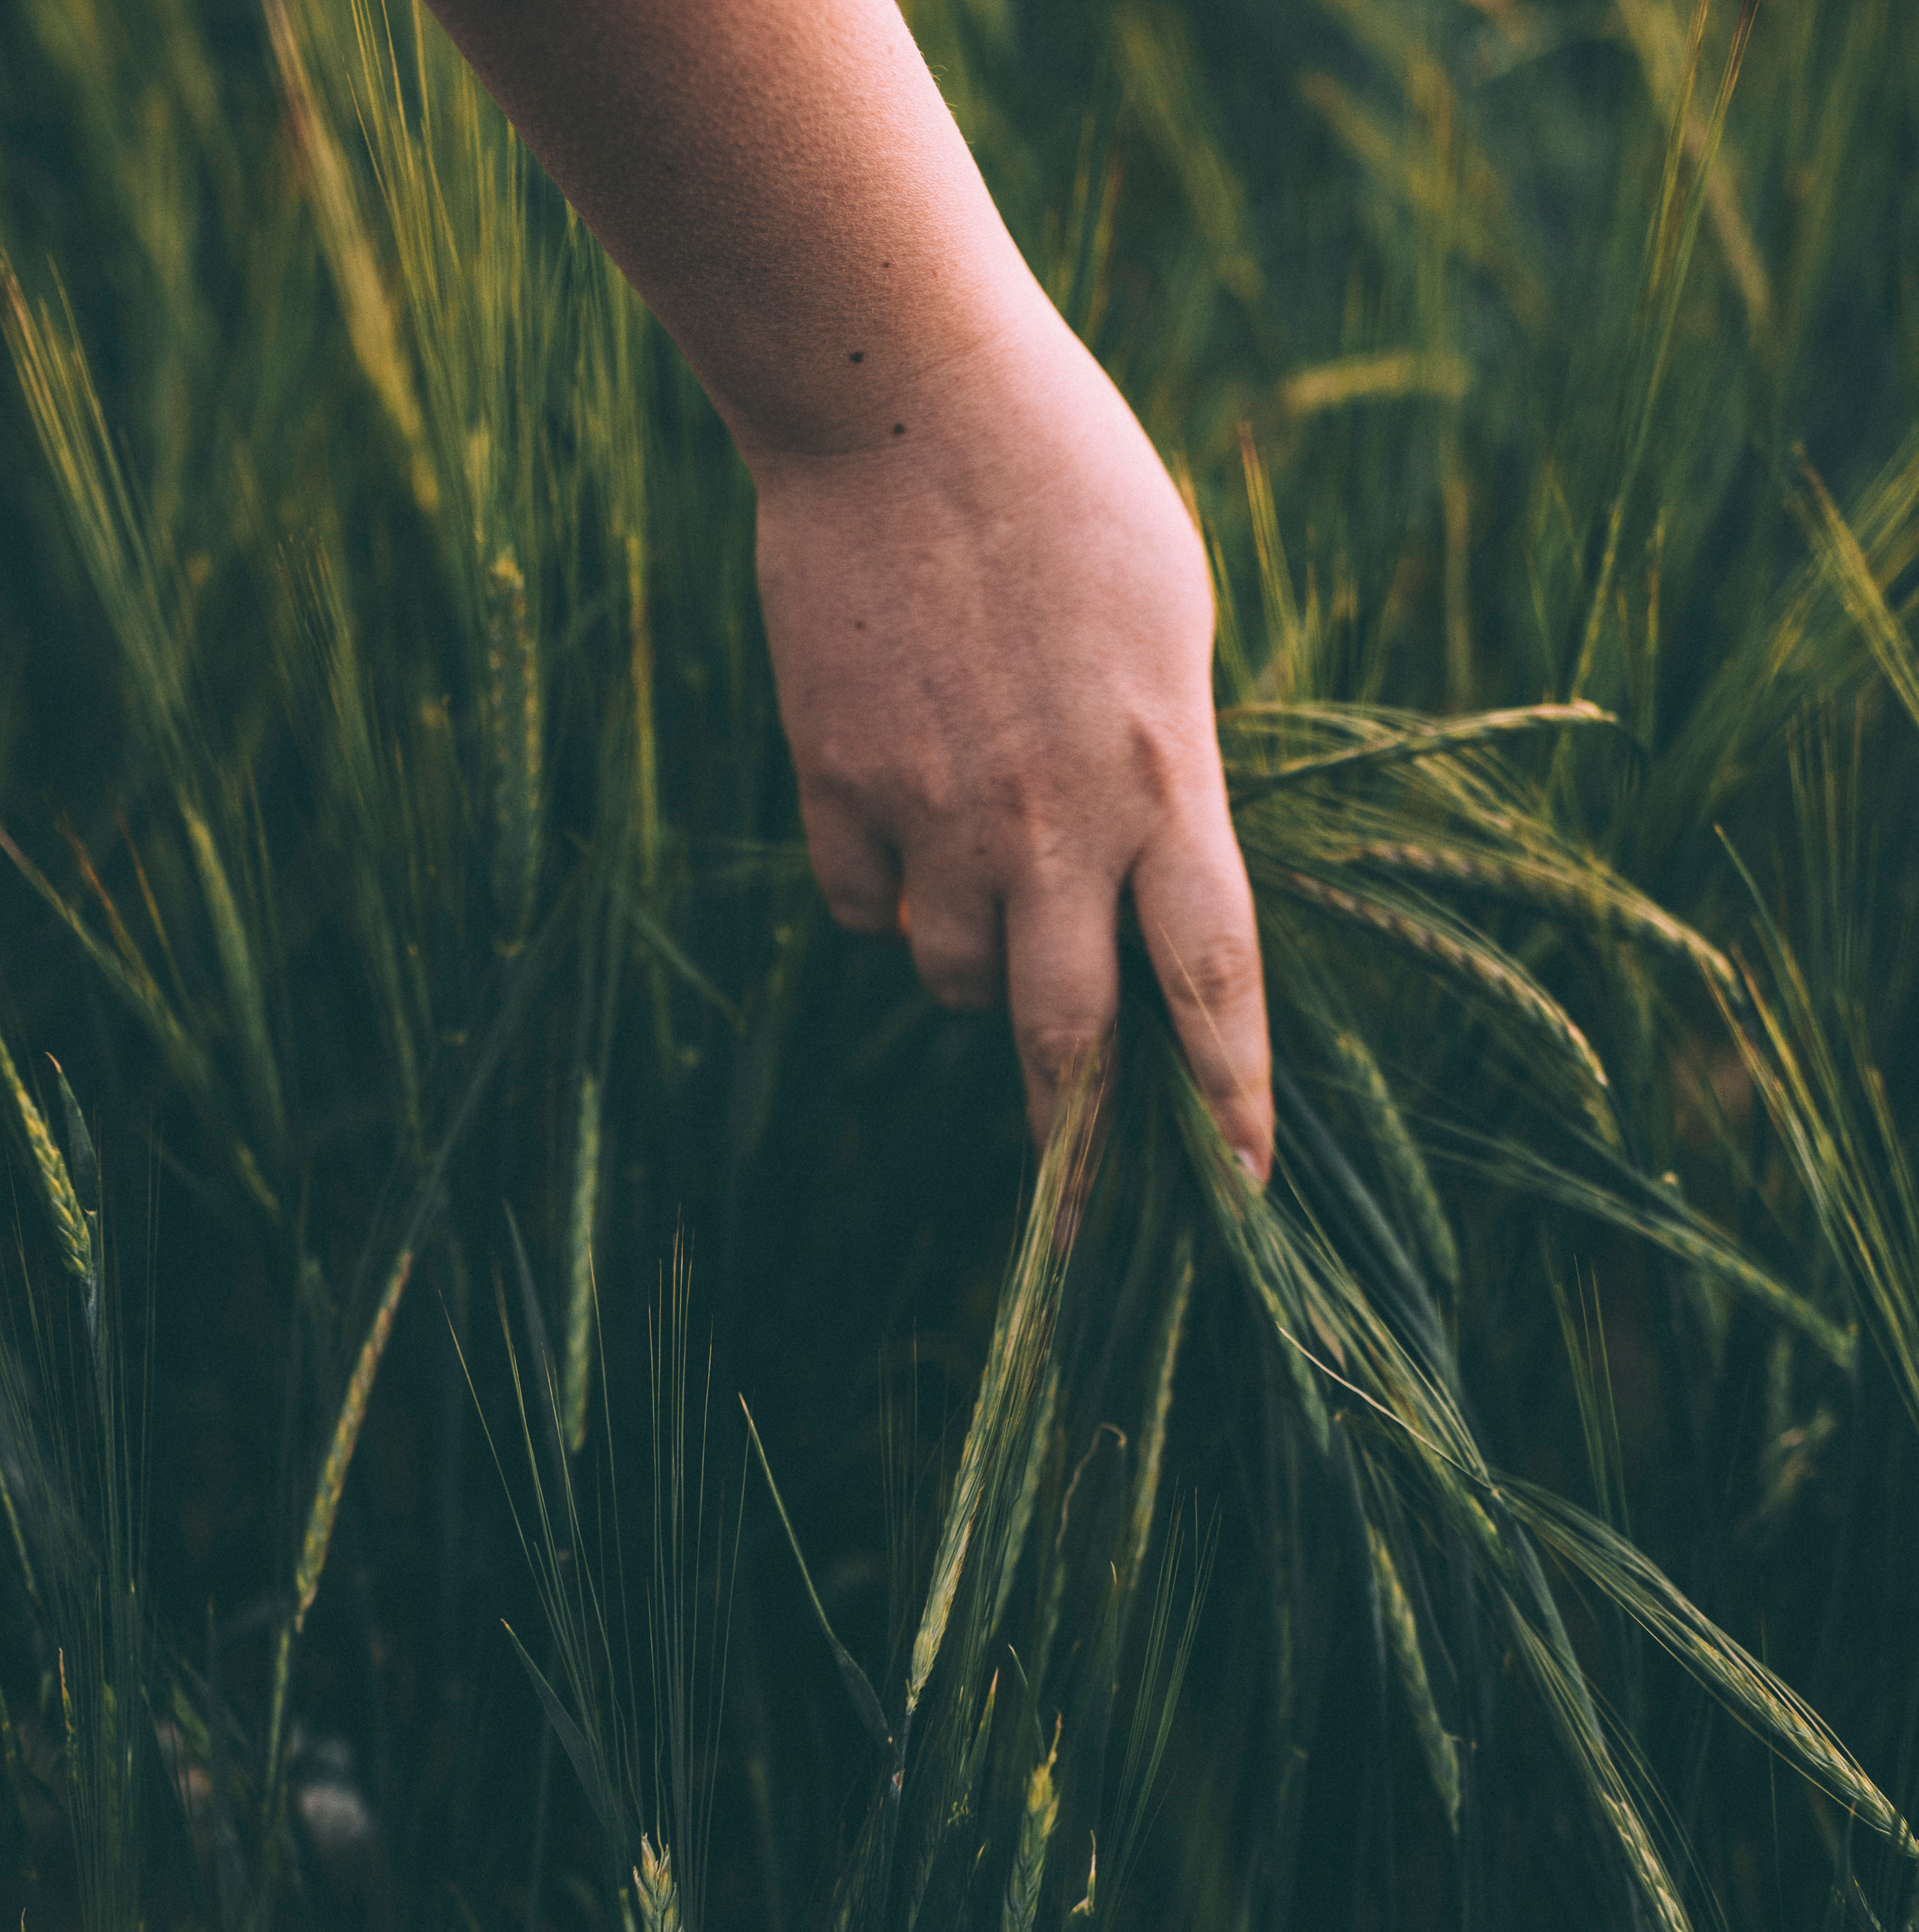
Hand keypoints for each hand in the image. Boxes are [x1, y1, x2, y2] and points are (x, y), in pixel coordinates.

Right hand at [749, 296, 1273, 1179]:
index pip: (1213, 980)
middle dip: (1079, 1140)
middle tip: (1081, 1217)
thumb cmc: (1068, 489)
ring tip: (985, 885)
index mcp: (1165, 774)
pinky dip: (887, 894)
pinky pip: (865, 908)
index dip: (1231, 1099)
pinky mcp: (837, 787)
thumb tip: (1144, 883)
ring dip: (973, 968)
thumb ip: (1167, 772)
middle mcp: (1052, 821)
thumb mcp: (1169, 627)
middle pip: (1067, 1036)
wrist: (899, 397)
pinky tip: (900, 816)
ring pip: (949, 979)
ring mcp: (934, 812)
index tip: (1245, 1188)